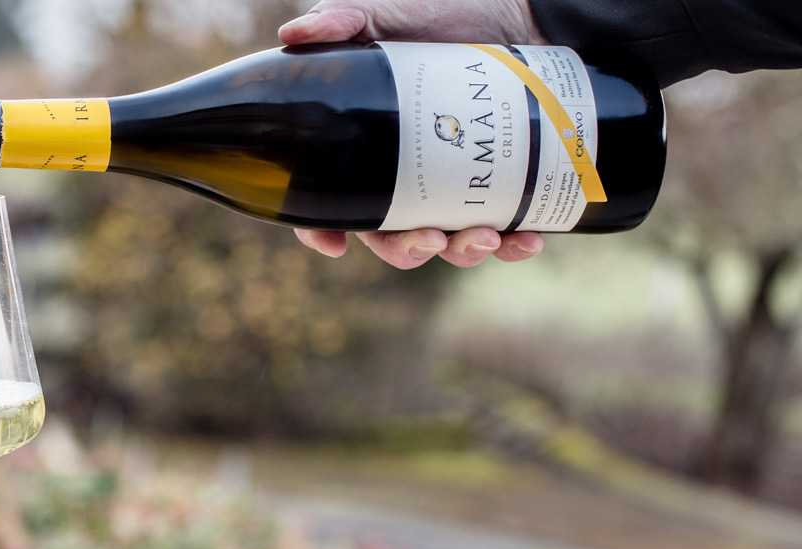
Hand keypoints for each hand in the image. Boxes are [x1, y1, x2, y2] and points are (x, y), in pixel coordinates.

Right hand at [280, 0, 546, 268]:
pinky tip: (526, 239)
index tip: (336, 245)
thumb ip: (343, 18)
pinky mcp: (499, 187)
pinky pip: (504, 232)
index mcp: (367, 150)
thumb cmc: (448, 14)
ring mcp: (451, 187)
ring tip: (486, 236)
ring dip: (462, 253)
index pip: (331, 204)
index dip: (321, 232)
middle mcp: (405, 178)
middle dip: (407, 251)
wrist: (524, 12)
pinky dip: (514, 245)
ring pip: (444, 243)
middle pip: (389, 238)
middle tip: (431, 239)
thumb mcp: (390, 13)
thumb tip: (293, 34)